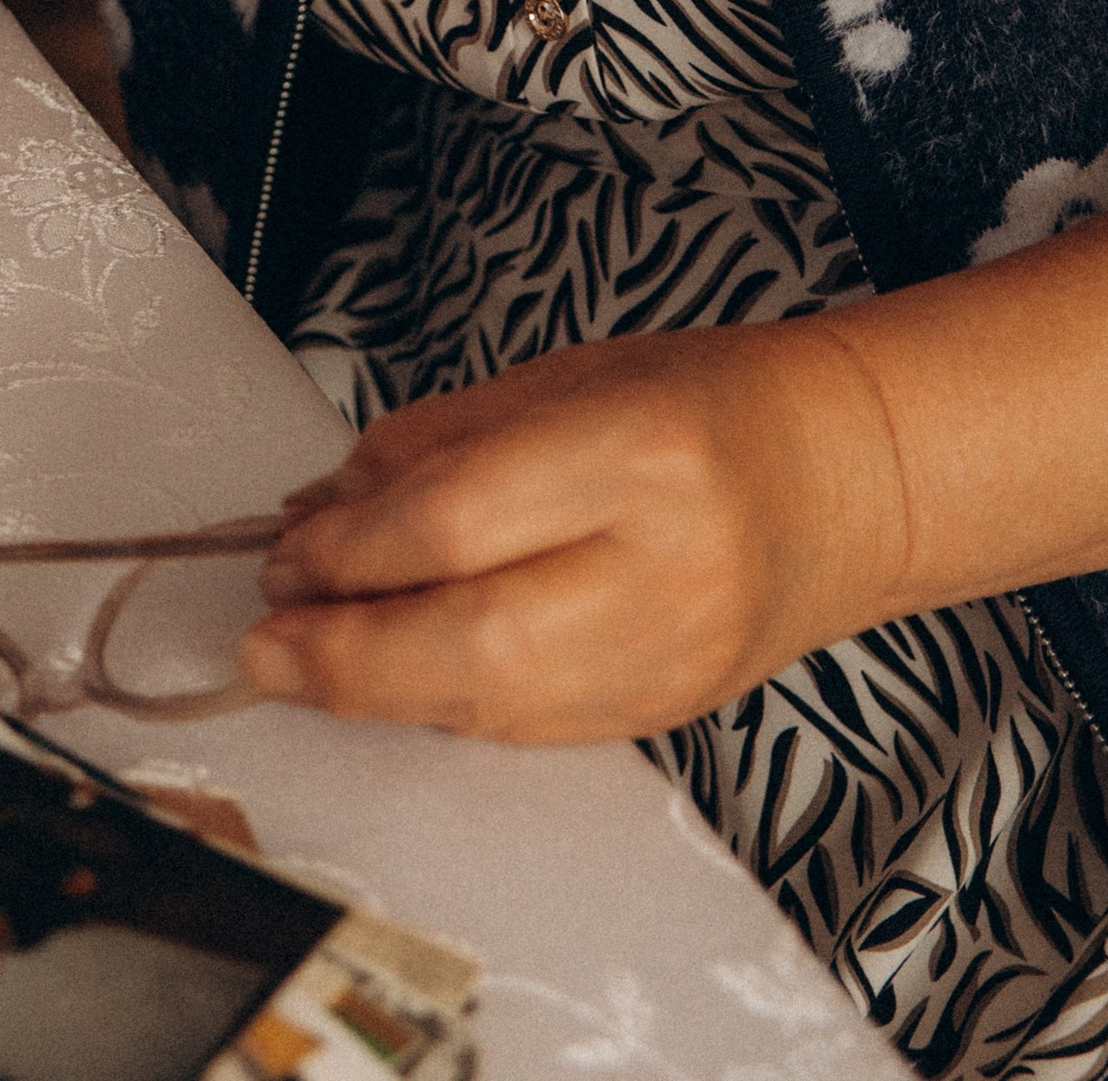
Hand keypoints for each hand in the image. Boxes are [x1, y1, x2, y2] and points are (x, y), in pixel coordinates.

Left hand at [239, 318, 904, 743]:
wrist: (843, 479)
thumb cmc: (702, 401)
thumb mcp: (566, 376)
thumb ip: (439, 443)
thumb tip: (323, 510)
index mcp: (641, 454)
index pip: (460, 522)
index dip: (352, 549)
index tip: (286, 551)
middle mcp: (664, 572)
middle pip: (470, 642)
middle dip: (345, 653)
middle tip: (265, 638)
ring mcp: (671, 662)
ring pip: (491, 706)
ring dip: (378, 690)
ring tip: (305, 659)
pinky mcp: (664, 719)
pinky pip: (526, 730)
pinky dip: (445, 703)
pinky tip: (397, 672)